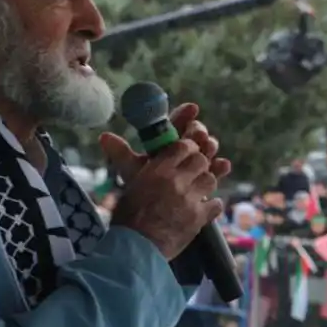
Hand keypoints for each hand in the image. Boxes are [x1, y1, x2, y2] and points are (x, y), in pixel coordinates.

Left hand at [98, 102, 231, 186]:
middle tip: (197, 131)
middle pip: (195, 134)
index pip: (177, 122)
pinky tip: (222, 165)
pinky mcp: (207, 180)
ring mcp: (197, 164)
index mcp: (165, 143)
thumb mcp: (132, 171)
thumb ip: (121, 153)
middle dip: (198, 130)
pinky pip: (217, 170)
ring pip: (208, 149)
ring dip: (210, 145)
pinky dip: (221, 166)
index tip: (192, 108)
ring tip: (208, 146)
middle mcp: (183, 151)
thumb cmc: (141, 192)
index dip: (184, 114)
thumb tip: (103, 137)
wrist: (152, 218)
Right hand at [108, 138, 223, 260]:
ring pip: (211, 180)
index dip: (188, 148)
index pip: (182, 146)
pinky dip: (212, 206)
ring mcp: (189, 199)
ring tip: (198, 192)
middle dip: (200, 165)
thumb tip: (106, 137)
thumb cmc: (126, 218)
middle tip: (194, 174)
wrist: (134, 248)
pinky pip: (216, 203)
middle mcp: (176, 180)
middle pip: (200, 160)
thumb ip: (127, 163)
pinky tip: (204, 209)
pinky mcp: (198, 217)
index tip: (188, 153)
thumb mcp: (128, 186)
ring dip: (206, 184)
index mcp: (157, 170)